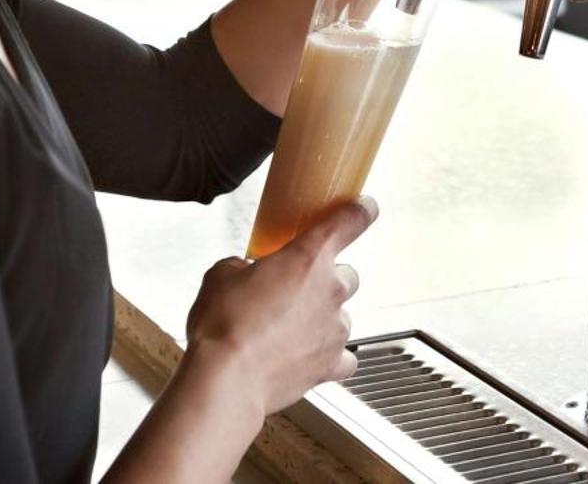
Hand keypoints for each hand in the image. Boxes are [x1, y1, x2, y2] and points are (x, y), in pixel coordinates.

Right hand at [183, 197, 376, 417]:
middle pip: (347, 275)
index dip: (361, 211)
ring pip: (343, 316)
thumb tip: (243, 274)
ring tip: (288, 331)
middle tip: (296, 292)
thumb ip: (242, 267)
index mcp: (307, 257)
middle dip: (325, 281)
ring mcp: (335, 328)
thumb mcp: (221, 276)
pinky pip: (344, 357)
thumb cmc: (223, 326)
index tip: (366, 208)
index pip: (350, 221)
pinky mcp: (330, 364)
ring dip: (322, 319)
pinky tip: (308, 357)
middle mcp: (330, 289)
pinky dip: (330, 356)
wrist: (226, 379)